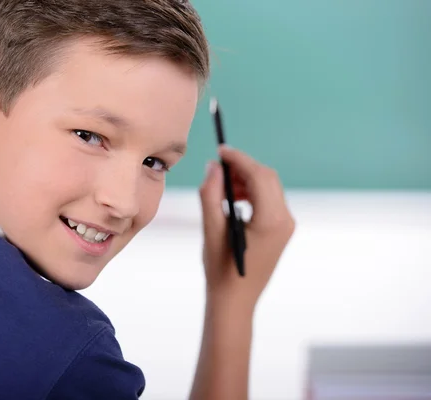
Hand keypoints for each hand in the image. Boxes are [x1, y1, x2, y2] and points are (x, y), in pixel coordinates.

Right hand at [199, 145, 294, 303]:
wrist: (235, 299)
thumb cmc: (220, 268)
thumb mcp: (211, 229)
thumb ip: (211, 194)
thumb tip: (214, 166)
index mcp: (271, 221)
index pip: (258, 176)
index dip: (238, 159)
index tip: (220, 150)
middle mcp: (285, 220)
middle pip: (267, 178)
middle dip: (243, 167)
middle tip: (218, 165)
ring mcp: (286, 225)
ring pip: (269, 187)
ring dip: (246, 179)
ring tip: (221, 186)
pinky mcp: (281, 230)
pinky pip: (269, 200)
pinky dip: (251, 192)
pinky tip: (232, 199)